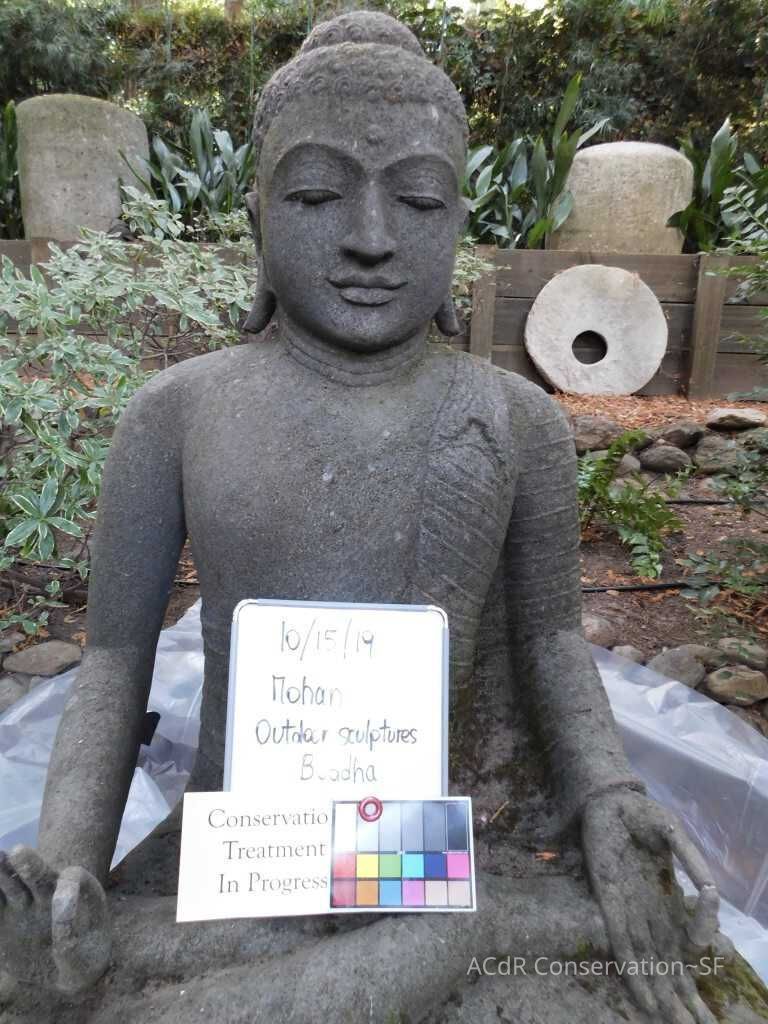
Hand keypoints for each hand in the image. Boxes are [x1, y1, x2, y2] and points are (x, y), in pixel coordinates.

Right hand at [0, 846, 109, 995]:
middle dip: (29, 863)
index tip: (60, 898)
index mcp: (75, 893)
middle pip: (37, 874)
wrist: (62, 971)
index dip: (67, 887)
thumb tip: (58, 925)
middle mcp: (46, 893)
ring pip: (9, 884)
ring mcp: (21, 905)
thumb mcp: (83, 961)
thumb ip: (70, 944)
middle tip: (18, 852)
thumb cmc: (82, 961)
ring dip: (1, 872)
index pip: (73, 879)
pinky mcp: (2, 919)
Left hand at [583, 788, 718, 1023]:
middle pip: (667, 958)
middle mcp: (649, 907)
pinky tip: (643, 996)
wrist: (608, 798)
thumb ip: (692, 861)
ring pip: (647, 958)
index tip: (706, 955)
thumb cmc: (640, 815)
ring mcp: (629, 907)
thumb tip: (710, 892)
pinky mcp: (607, 900)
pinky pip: (620, 941)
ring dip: (660, 990)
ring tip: (673, 1022)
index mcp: (667, 895)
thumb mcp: (674, 835)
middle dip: (681, 992)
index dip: (698, 952)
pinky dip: (632, 970)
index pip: (686, 935)